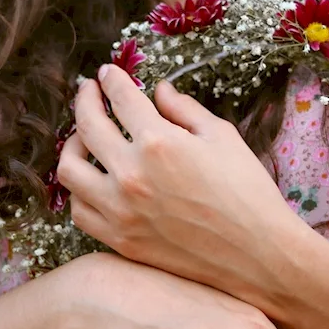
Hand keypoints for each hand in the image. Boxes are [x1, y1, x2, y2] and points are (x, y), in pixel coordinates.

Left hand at [56, 64, 303, 300]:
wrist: (257, 254)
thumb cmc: (248, 192)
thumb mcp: (222, 137)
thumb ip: (184, 109)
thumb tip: (158, 91)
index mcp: (159, 142)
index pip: (121, 98)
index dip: (111, 79)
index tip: (107, 73)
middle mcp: (131, 174)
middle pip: (87, 126)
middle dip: (85, 100)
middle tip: (89, 91)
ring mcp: (121, 210)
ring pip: (70, 170)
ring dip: (73, 145)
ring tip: (84, 137)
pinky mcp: (120, 240)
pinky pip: (80, 211)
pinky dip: (80, 191)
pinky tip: (93, 180)